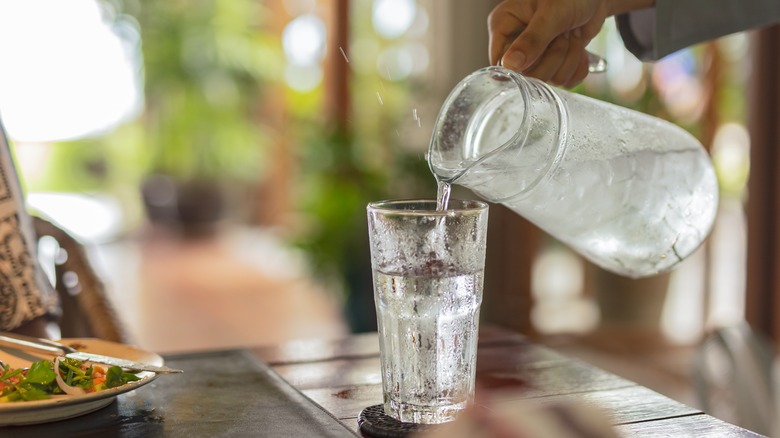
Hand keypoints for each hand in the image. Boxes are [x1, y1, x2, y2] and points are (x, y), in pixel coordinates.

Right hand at [488, 0, 609, 86]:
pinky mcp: (553, 64)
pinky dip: (577, 66)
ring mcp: (534, 57)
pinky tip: (578, 46)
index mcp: (504, 26)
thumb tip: (510, 65)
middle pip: (526, 75)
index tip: (541, 50)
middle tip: (563, 35)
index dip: (522, 64)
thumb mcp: (552, 12)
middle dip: (553, 57)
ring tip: (572, 35)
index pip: (500, 61)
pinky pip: (563, 81)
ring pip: (547, 79)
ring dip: (568, 59)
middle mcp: (515, 44)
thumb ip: (532, 39)